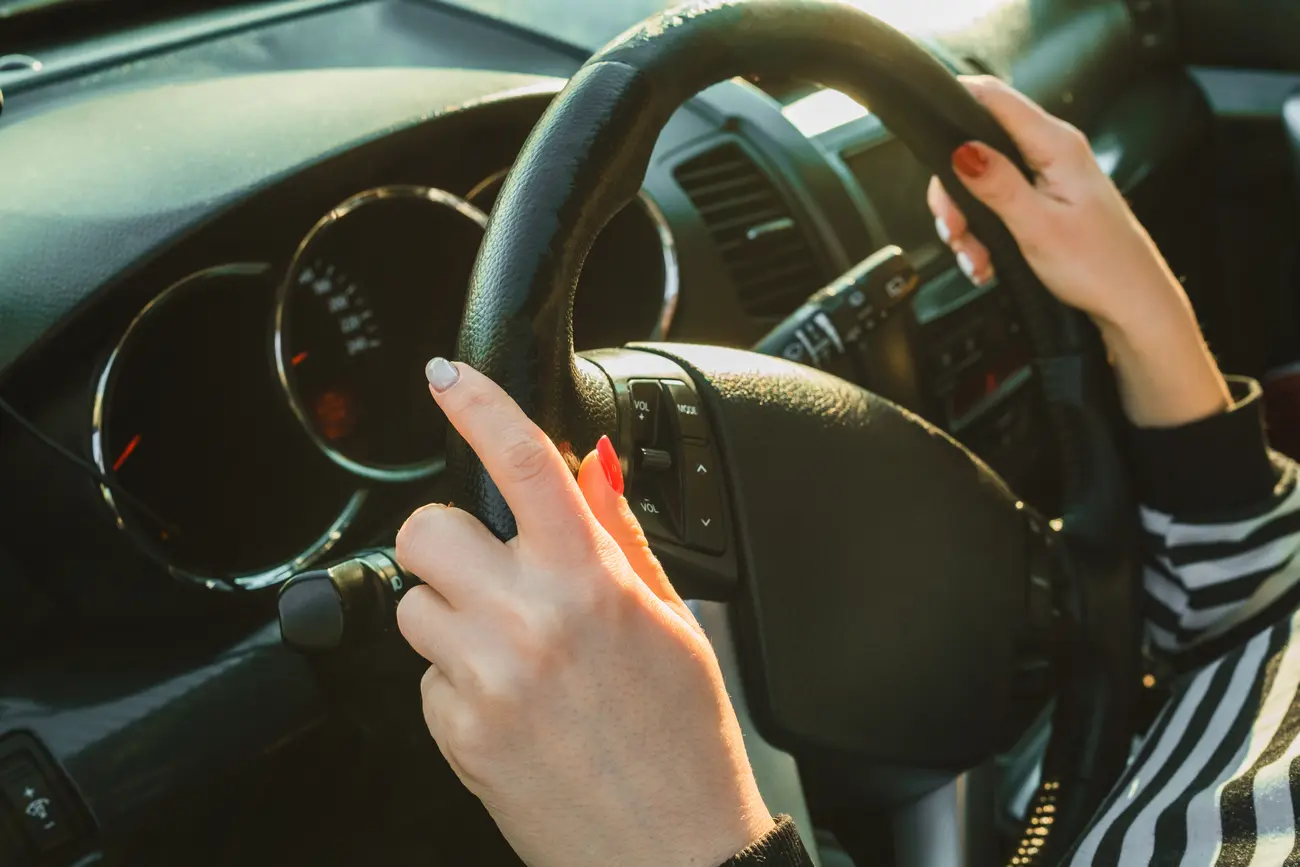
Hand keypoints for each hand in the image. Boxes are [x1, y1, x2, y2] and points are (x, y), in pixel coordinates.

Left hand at [395, 358, 772, 866]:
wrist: (671, 851)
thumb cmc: (685, 741)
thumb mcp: (673, 623)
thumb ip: (619, 538)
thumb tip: (589, 471)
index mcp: (592, 582)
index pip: (524, 463)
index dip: (478, 405)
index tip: (448, 379)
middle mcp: (530, 621)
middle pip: (428, 530)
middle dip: (449, 541)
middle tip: (487, 570)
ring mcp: (485, 679)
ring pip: (414, 603)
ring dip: (451, 614)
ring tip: (510, 651)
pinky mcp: (456, 732)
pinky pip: (424, 677)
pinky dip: (458, 682)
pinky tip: (512, 707)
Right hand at [927, 76, 1229, 427]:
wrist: (1132, 304)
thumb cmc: (1100, 267)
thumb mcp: (1037, 226)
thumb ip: (997, 184)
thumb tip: (961, 149)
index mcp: (1055, 145)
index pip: (994, 98)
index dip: (954, 101)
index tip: (925, 128)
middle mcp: (1052, 151)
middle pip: (978, 146)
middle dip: (954, 192)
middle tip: (954, 229)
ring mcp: (1048, 175)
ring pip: (982, 181)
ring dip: (968, 222)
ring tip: (975, 258)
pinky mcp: (1044, 199)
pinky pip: (998, 204)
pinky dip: (983, 233)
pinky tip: (986, 261)